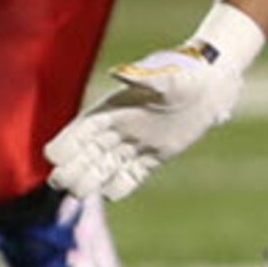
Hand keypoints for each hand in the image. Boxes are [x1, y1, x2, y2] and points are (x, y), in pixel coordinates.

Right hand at [45, 20, 257, 200]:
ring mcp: (134, 145)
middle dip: (71, 168)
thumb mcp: (167, 76)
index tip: (56, 157)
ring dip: (89, 181)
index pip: (79, 129)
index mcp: (113, 108)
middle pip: (85, 154)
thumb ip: (143, 77)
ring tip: (80, 192)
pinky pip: (129, 178)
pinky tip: (113, 191)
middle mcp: (118, 129)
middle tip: (62, 183)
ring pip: (102, 169)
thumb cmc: (186, 74)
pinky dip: (119, 186)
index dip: (66, 143)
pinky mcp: (152, 158)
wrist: (211, 87)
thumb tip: (119, 74)